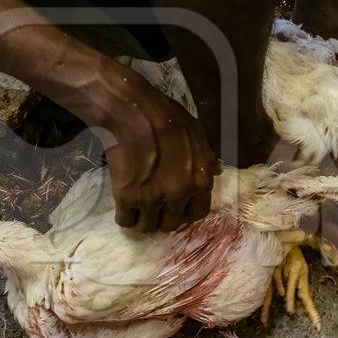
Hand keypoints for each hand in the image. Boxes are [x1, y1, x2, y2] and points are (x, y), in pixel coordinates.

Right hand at [100, 81, 220, 233]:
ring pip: (148, 226)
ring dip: (142, 220)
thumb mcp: (196, 133)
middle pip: (171, 224)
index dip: (185, 212)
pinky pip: (125, 220)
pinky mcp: (128, 198)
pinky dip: (124, 217)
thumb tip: (215, 174)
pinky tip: (122, 207)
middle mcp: (179, 195)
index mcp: (199, 181)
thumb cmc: (166, 117)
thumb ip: (206, 157)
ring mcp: (153, 199)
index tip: (175, 208)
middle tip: (153, 208)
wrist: (132, 111)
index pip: (197, 213)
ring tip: (136, 209)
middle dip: (162, 218)